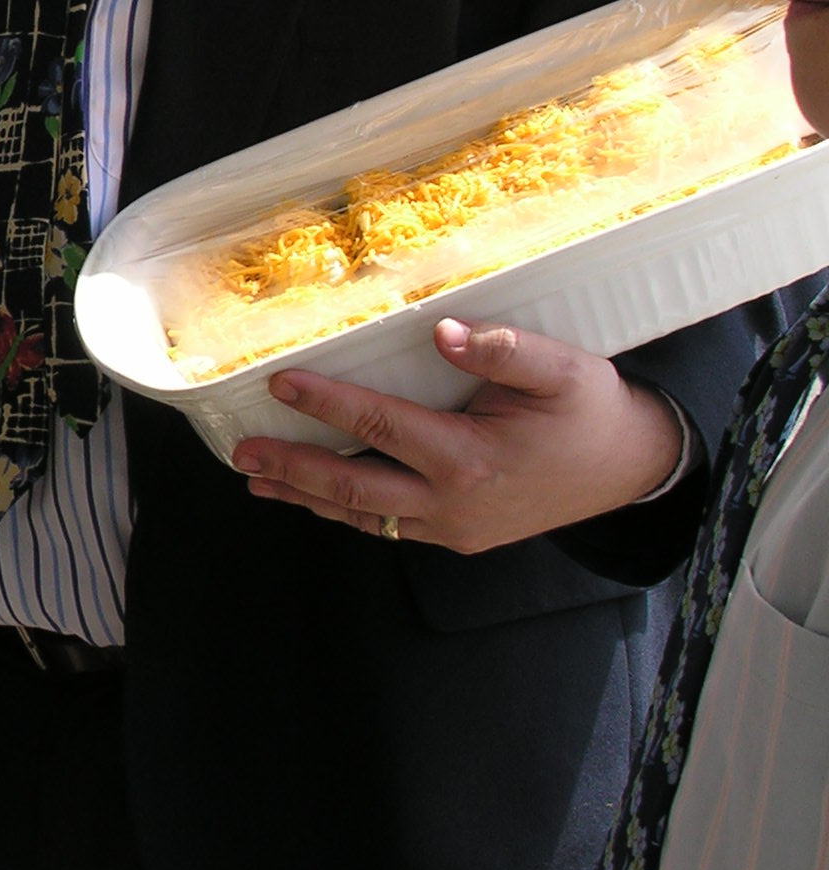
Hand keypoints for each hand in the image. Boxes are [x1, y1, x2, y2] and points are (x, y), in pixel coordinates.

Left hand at [230, 317, 686, 555]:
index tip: (280, 384)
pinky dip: (345, 511)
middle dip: (291, 468)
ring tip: (257, 480)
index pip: (378, 425)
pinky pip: (387, 526)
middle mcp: (451, 504)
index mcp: (469, 460)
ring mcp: (451, 529)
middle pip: (351, 488)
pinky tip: (315, 498)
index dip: (325, 404)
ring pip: (362, 516)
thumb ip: (503, 349)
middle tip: (241, 453)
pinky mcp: (457, 537)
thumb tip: (442, 332)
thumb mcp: (564, 370)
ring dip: (305, 497)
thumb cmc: (593, 413)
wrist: (629, 470)